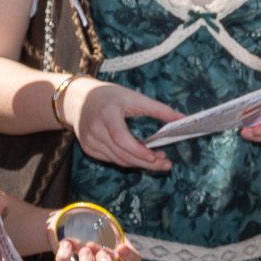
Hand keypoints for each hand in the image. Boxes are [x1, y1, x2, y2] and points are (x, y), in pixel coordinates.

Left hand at [55, 231, 141, 260]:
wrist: (70, 221)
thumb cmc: (92, 224)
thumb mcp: (107, 224)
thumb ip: (112, 231)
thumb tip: (118, 246)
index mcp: (118, 255)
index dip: (129, 258)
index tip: (121, 247)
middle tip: (101, 253)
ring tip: (84, 249)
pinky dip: (64, 256)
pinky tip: (67, 243)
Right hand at [67, 77, 182, 173]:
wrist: (77, 99)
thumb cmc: (109, 96)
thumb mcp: (134, 97)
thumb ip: (159, 109)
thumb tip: (183, 118)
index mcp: (106, 114)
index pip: (121, 137)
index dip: (138, 150)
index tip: (155, 156)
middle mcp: (95, 129)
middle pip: (122, 153)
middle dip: (146, 162)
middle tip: (167, 164)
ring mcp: (90, 141)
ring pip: (118, 160)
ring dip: (140, 163)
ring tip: (158, 159)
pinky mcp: (89, 149)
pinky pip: (112, 159)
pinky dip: (128, 160)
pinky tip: (141, 157)